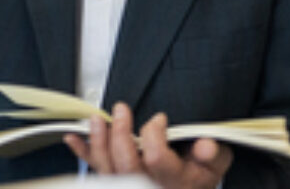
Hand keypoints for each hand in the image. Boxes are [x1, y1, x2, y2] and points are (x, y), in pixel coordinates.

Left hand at [64, 102, 233, 188]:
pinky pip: (97, 170)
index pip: (157, 157)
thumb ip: (213, 153)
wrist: (190, 187)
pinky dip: (83, 153)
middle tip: (121, 109)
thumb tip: (205, 145)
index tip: (160, 118)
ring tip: (96, 119)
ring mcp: (132, 186)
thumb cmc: (200, 172)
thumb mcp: (216, 163)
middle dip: (120, 133)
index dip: (154, 133)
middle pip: (127, 165)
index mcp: (176, 181)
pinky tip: (72, 139)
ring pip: (108, 169)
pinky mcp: (119, 182)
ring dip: (98, 141)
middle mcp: (151, 187)